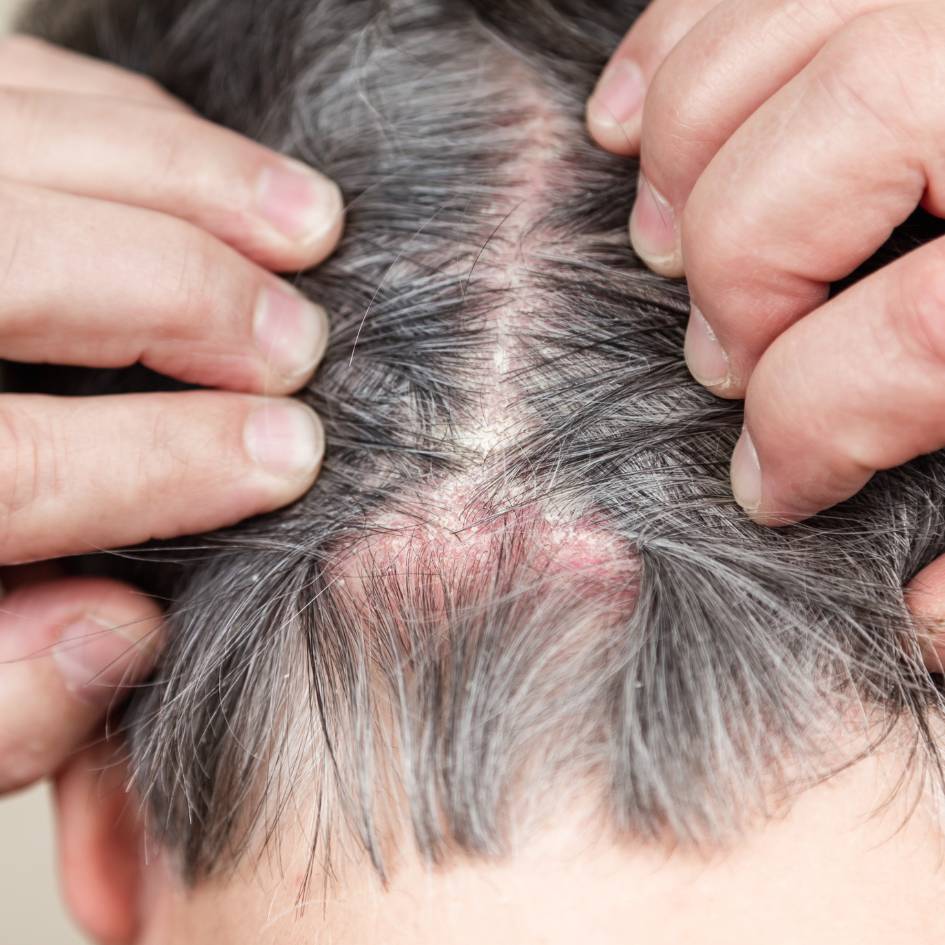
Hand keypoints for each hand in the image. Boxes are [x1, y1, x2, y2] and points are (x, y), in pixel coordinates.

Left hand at [0, 37, 343, 792]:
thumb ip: (3, 705)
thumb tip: (126, 627)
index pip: (15, 464)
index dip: (169, 461)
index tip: (290, 457)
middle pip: (18, 267)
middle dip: (193, 300)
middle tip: (298, 345)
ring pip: (28, 141)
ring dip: (190, 178)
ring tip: (305, 223)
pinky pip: (19, 81)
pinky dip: (128, 119)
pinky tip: (205, 163)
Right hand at [586, 1, 944, 528]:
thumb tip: (924, 609)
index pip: (915, 335)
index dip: (805, 430)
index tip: (772, 484)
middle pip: (824, 152)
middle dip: (735, 279)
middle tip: (720, 361)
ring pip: (770, 36)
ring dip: (680, 155)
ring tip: (660, 244)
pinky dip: (676, 39)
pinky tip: (635, 115)